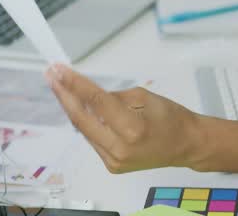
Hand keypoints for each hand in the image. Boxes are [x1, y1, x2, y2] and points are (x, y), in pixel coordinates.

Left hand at [46, 64, 205, 173]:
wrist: (186, 145)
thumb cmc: (171, 117)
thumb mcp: (143, 96)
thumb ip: (112, 96)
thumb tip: (86, 93)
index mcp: (132, 128)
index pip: (95, 101)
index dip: (74, 84)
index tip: (59, 70)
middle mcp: (120, 148)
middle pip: (82, 119)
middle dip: (64, 95)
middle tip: (51, 77)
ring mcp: (114, 160)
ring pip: (84, 130)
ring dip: (72, 108)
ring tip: (61, 88)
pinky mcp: (112, 165)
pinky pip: (93, 139)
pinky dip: (86, 123)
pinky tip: (80, 107)